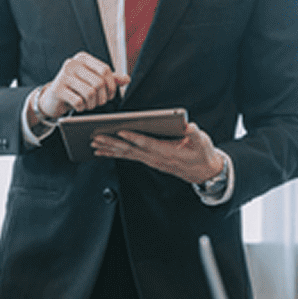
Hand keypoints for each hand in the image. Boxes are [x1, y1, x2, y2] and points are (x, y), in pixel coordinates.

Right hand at [34, 52, 129, 120]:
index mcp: (83, 58)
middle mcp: (72, 64)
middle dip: (103, 97)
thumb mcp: (92, 81)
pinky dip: (82, 108)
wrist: (51, 99)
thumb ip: (110, 79)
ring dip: (93, 104)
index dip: (112, 85)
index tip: (110, 95)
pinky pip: (79, 101)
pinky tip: (79, 107)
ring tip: (89, 105)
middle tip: (99, 103)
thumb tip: (127, 79)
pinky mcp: (57, 89)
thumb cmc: (75, 89)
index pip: (105, 69)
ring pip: (90, 93)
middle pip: (98, 82)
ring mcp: (63, 75)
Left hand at [91, 122, 225, 185]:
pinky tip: (103, 151)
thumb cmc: (202, 154)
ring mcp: (151, 161)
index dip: (135, 138)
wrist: (203, 172)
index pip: (148, 144)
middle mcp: (156, 158)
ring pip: (127, 155)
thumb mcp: (203, 143)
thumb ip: (195, 135)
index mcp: (168, 152)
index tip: (121, 131)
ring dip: (110, 149)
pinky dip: (115, 154)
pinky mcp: (148, 161)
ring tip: (94, 144)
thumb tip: (189, 126)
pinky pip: (129, 157)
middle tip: (97, 137)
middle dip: (113, 143)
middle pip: (131, 150)